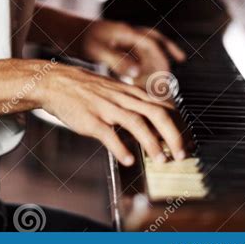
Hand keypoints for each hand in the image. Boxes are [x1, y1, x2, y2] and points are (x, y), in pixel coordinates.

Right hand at [35, 62, 185, 165]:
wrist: (57, 82)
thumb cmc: (87, 90)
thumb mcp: (115, 91)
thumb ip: (135, 105)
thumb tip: (156, 122)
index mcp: (130, 93)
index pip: (162, 106)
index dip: (178, 125)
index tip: (187, 142)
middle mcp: (122, 98)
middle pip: (156, 113)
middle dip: (173, 135)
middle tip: (180, 155)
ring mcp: (107, 108)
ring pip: (136, 122)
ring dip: (151, 143)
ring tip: (160, 161)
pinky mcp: (91, 119)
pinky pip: (108, 133)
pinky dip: (120, 148)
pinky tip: (128, 159)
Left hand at [79, 19, 185, 80]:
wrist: (63, 31)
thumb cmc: (78, 38)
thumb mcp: (97, 51)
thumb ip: (118, 61)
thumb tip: (137, 72)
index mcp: (125, 32)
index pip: (151, 42)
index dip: (163, 54)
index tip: (170, 68)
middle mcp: (126, 33)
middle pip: (153, 39)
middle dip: (167, 49)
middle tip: (181, 60)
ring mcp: (121, 38)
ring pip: (145, 47)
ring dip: (156, 57)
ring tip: (165, 73)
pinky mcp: (115, 45)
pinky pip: (135, 53)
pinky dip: (143, 63)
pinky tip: (143, 75)